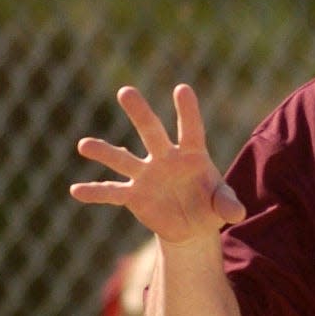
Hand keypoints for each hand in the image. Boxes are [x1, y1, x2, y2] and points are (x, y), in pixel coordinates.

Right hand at [70, 83, 244, 241]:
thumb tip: (238, 213)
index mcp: (192, 153)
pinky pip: (112, 192)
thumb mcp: (223, 205)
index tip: (182, 89)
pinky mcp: (134, 195)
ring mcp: (147, 175)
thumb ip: (228, 204)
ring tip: (83, 145)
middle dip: (140, 113)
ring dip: (105, 151)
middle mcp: (165, 157)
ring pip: (124, 159)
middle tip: (126, 91)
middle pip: (151, 132)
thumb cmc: (210, 204)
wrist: (192, 226)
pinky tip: (76, 190)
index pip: (191, 129)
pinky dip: (95, 192)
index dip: (187, 111)